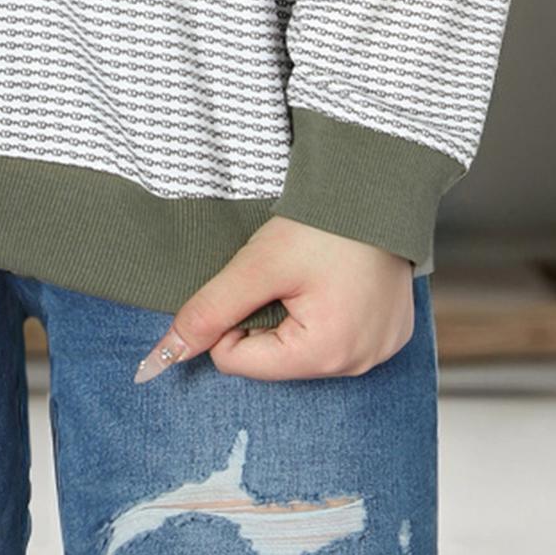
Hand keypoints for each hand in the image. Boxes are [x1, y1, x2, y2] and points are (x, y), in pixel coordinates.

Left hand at [134, 216, 414, 382]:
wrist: (380, 189)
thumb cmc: (322, 226)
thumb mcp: (257, 265)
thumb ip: (210, 310)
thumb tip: (166, 354)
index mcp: (325, 355)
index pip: (237, 361)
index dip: (229, 320)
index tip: (249, 283)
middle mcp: (358, 365)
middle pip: (271, 359)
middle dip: (264, 318)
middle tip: (284, 276)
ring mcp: (379, 352)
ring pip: (300, 349)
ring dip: (292, 317)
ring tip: (311, 276)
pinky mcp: (389, 336)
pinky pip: (337, 339)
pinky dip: (324, 314)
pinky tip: (333, 281)